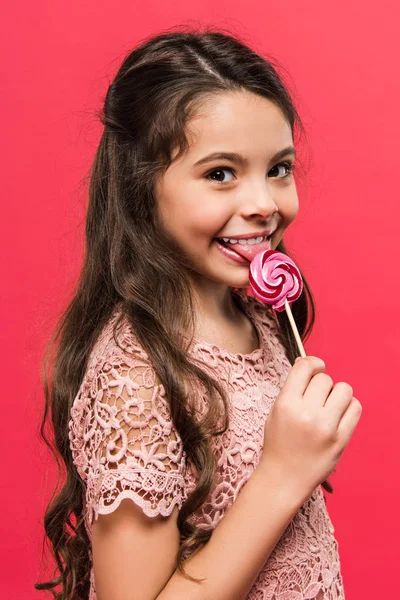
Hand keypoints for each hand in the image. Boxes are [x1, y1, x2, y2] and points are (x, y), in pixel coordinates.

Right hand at [260, 356, 361, 496]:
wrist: (284, 478)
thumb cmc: (278, 444)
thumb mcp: (275, 412)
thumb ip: (292, 388)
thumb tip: (308, 363)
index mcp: (286, 404)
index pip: (305, 368)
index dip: (312, 363)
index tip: (314, 368)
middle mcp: (306, 413)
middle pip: (325, 379)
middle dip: (321, 385)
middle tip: (316, 398)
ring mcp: (325, 427)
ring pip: (344, 389)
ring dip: (337, 394)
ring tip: (329, 406)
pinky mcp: (341, 439)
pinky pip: (355, 408)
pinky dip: (349, 407)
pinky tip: (339, 414)